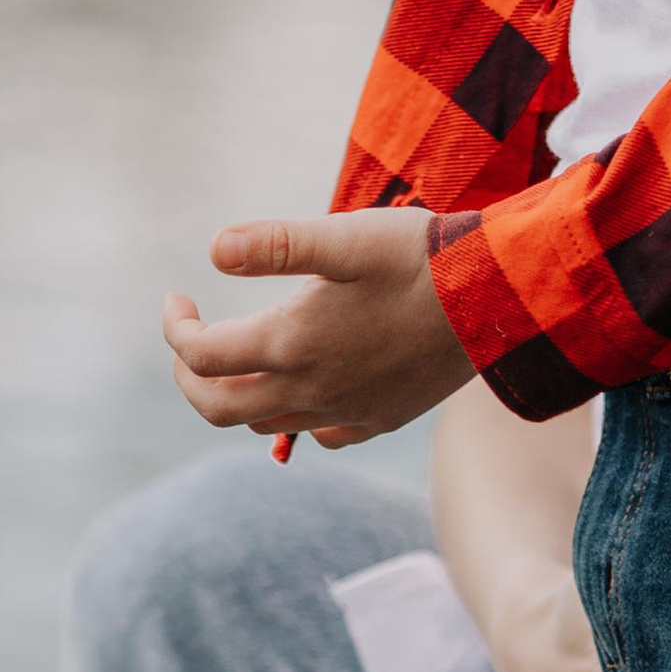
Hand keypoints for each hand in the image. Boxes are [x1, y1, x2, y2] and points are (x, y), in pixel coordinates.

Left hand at [162, 211, 471, 445]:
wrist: (495, 301)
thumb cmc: (419, 258)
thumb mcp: (345, 236)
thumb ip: (277, 243)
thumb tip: (213, 249)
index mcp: (292, 343)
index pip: (200, 356)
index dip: (175, 328)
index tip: (177, 297)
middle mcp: (312, 389)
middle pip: (218, 409)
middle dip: (188, 375)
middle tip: (188, 337)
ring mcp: (346, 411)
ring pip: (265, 424)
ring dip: (235, 394)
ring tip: (239, 352)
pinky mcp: (379, 418)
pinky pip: (319, 434)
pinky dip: (293, 416)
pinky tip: (305, 383)